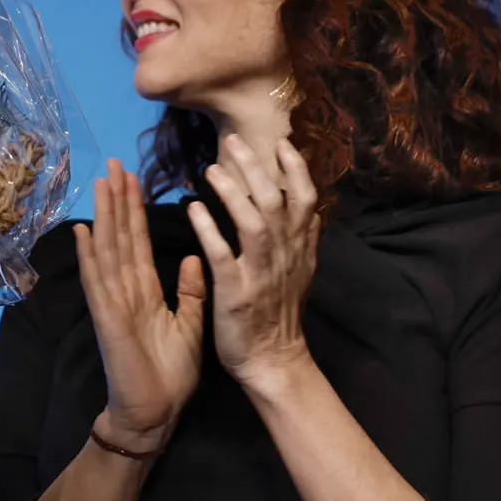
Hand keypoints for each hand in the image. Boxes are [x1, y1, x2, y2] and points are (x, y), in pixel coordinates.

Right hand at [75, 159, 206, 453]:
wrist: (156, 413)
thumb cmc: (171, 375)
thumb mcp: (191, 324)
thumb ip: (192, 292)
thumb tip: (197, 257)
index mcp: (144, 290)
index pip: (138, 241)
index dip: (135, 209)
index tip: (133, 177)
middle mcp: (124, 290)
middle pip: (120, 237)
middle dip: (117, 200)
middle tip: (114, 163)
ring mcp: (112, 302)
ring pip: (107, 251)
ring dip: (103, 217)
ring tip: (102, 183)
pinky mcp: (108, 319)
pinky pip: (98, 283)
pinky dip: (89, 256)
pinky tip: (83, 231)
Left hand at [187, 135, 320, 389]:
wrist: (273, 361)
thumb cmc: (278, 311)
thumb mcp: (300, 269)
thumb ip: (301, 235)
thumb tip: (306, 199)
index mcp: (299, 249)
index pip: (306, 200)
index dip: (296, 169)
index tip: (281, 142)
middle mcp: (285, 256)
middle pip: (276, 202)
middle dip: (257, 168)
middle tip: (234, 140)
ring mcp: (261, 274)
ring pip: (254, 223)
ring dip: (233, 192)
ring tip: (211, 168)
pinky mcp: (237, 293)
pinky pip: (223, 255)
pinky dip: (208, 229)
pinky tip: (193, 208)